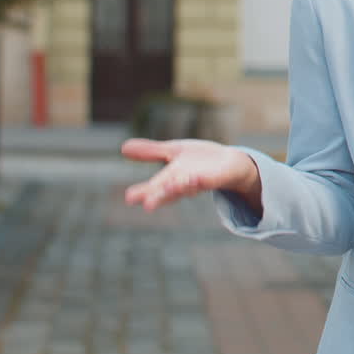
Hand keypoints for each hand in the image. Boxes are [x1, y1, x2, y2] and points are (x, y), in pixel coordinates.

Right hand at [121, 138, 261, 212]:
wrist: (231, 162)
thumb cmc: (200, 160)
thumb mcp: (174, 152)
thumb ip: (151, 152)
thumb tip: (122, 148)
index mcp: (172, 177)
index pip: (156, 186)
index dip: (144, 192)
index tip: (130, 198)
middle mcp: (185, 182)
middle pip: (170, 191)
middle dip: (160, 197)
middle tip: (147, 204)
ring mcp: (203, 181)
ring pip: (190, 187)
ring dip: (181, 188)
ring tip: (171, 187)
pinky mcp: (219, 178)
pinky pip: (210, 181)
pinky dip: (203, 181)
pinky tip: (196, 179)